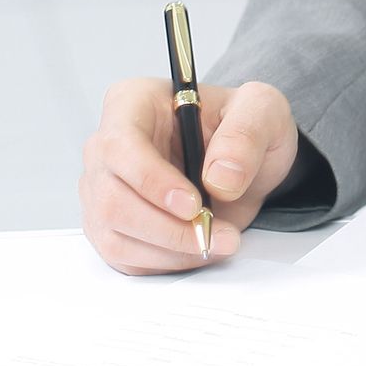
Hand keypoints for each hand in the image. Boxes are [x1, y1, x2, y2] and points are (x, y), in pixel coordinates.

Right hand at [78, 76, 298, 275]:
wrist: (242, 159)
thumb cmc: (242, 125)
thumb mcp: (262, 110)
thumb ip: (245, 134)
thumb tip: (220, 178)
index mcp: (132, 103)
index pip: (121, 146)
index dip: (152, 181)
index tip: (193, 205)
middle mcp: (105, 147)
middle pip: (112, 199)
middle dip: (167, 227)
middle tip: (217, 234)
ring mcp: (102, 190)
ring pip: (115, 235)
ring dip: (170, 250)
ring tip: (219, 241)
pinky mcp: (110, 226)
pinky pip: (124, 257)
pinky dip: (164, 262)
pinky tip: (199, 250)